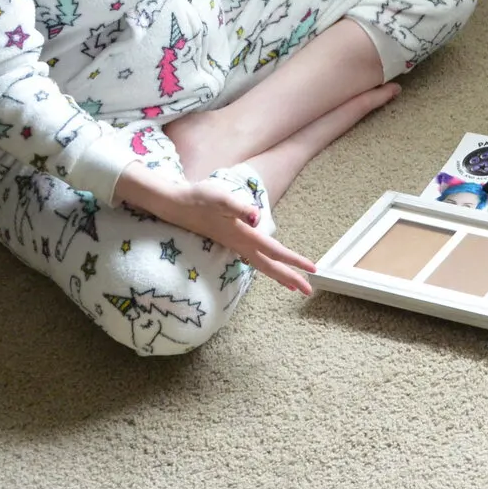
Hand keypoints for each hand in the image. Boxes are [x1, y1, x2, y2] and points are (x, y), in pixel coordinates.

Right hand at [119, 165, 316, 294]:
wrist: (174, 204)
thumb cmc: (198, 198)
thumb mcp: (220, 197)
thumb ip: (238, 207)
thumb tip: (255, 216)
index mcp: (243, 235)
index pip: (274, 251)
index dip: (294, 260)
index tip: (313, 269)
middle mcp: (240, 244)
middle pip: (269, 266)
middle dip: (290, 278)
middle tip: (309, 291)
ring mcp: (234, 244)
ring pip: (261, 264)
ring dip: (279, 274)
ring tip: (294, 285)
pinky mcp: (229, 241)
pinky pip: (253, 258)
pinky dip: (266, 265)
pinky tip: (268, 266)